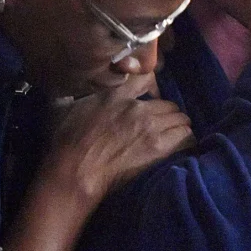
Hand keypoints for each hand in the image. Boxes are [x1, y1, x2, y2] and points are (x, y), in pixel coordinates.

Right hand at [41, 72, 194, 203]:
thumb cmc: (66, 141)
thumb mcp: (65, 105)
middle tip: (162, 123)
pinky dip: (185, 140)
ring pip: (182, 119)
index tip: (151, 95)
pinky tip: (179, 145)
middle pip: (171, 103)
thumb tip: (71, 83)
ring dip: (178, 126)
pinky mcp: (159, 148)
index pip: (148, 77)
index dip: (153, 86)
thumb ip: (78, 91)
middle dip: (168, 112)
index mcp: (117, 94)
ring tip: (172, 135)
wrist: (75, 172)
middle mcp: (139, 107)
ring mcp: (151, 128)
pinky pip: (185, 137)